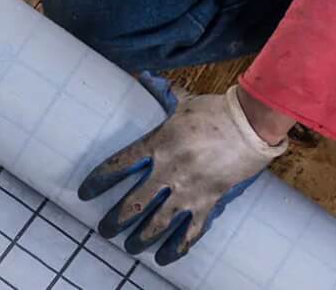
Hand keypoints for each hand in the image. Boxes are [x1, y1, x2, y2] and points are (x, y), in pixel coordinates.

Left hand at [78, 75, 286, 264]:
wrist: (250, 125)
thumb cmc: (215, 110)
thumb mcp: (184, 101)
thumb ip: (162, 92)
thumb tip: (145, 76)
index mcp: (159, 142)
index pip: (119, 164)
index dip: (99, 180)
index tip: (85, 193)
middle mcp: (169, 169)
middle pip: (134, 202)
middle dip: (115, 219)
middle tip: (104, 229)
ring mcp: (188, 189)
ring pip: (158, 222)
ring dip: (140, 237)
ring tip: (129, 246)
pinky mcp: (208, 201)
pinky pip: (190, 232)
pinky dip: (177, 247)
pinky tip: (165, 257)